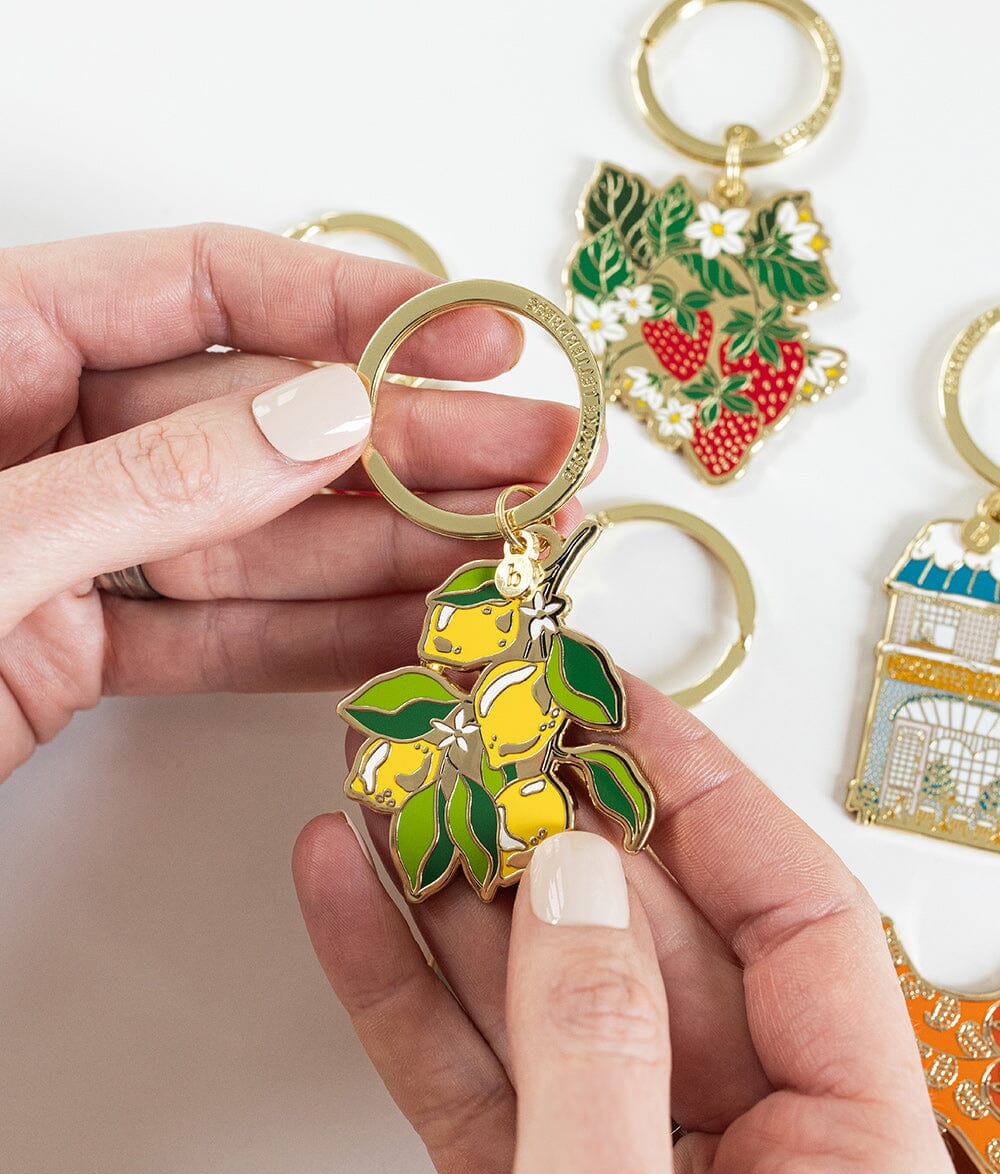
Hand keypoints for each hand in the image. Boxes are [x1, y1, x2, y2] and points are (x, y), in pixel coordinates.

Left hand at [0, 224, 581, 780]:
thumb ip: (153, 480)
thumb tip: (322, 420)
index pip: (202, 288)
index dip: (352, 306)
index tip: (474, 334)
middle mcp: (47, 437)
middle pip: (260, 420)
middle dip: (413, 441)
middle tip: (541, 452)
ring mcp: (71, 546)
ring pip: (259, 538)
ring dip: (394, 547)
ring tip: (514, 544)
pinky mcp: (77, 650)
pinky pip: (218, 636)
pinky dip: (317, 642)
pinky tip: (418, 629)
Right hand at [294, 677, 979, 1173]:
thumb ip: (600, 1057)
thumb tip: (575, 877)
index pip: (798, 924)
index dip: (704, 795)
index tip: (620, 706)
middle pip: (652, 953)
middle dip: (549, 837)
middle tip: (476, 739)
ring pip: (547, 1014)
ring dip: (458, 901)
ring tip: (388, 794)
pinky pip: (478, 1098)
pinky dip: (410, 1003)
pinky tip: (355, 911)